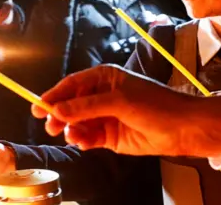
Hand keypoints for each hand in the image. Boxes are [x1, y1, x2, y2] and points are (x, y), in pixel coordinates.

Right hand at [32, 65, 220, 157]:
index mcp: (104, 78)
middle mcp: (102, 96)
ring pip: (77, 123)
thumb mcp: (119, 101)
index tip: (38, 106)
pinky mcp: (109, 136)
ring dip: (71, 129)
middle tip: (49, 125)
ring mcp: (105, 116)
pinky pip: (88, 137)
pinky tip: (82, 142)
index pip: (72, 85)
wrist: (183, 129)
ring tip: (71, 136)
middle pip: (71, 104)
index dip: (54, 95)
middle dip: (59, 115)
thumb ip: (86, 106)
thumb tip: (57, 110)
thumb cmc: (155, 105)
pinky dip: (82, 140)